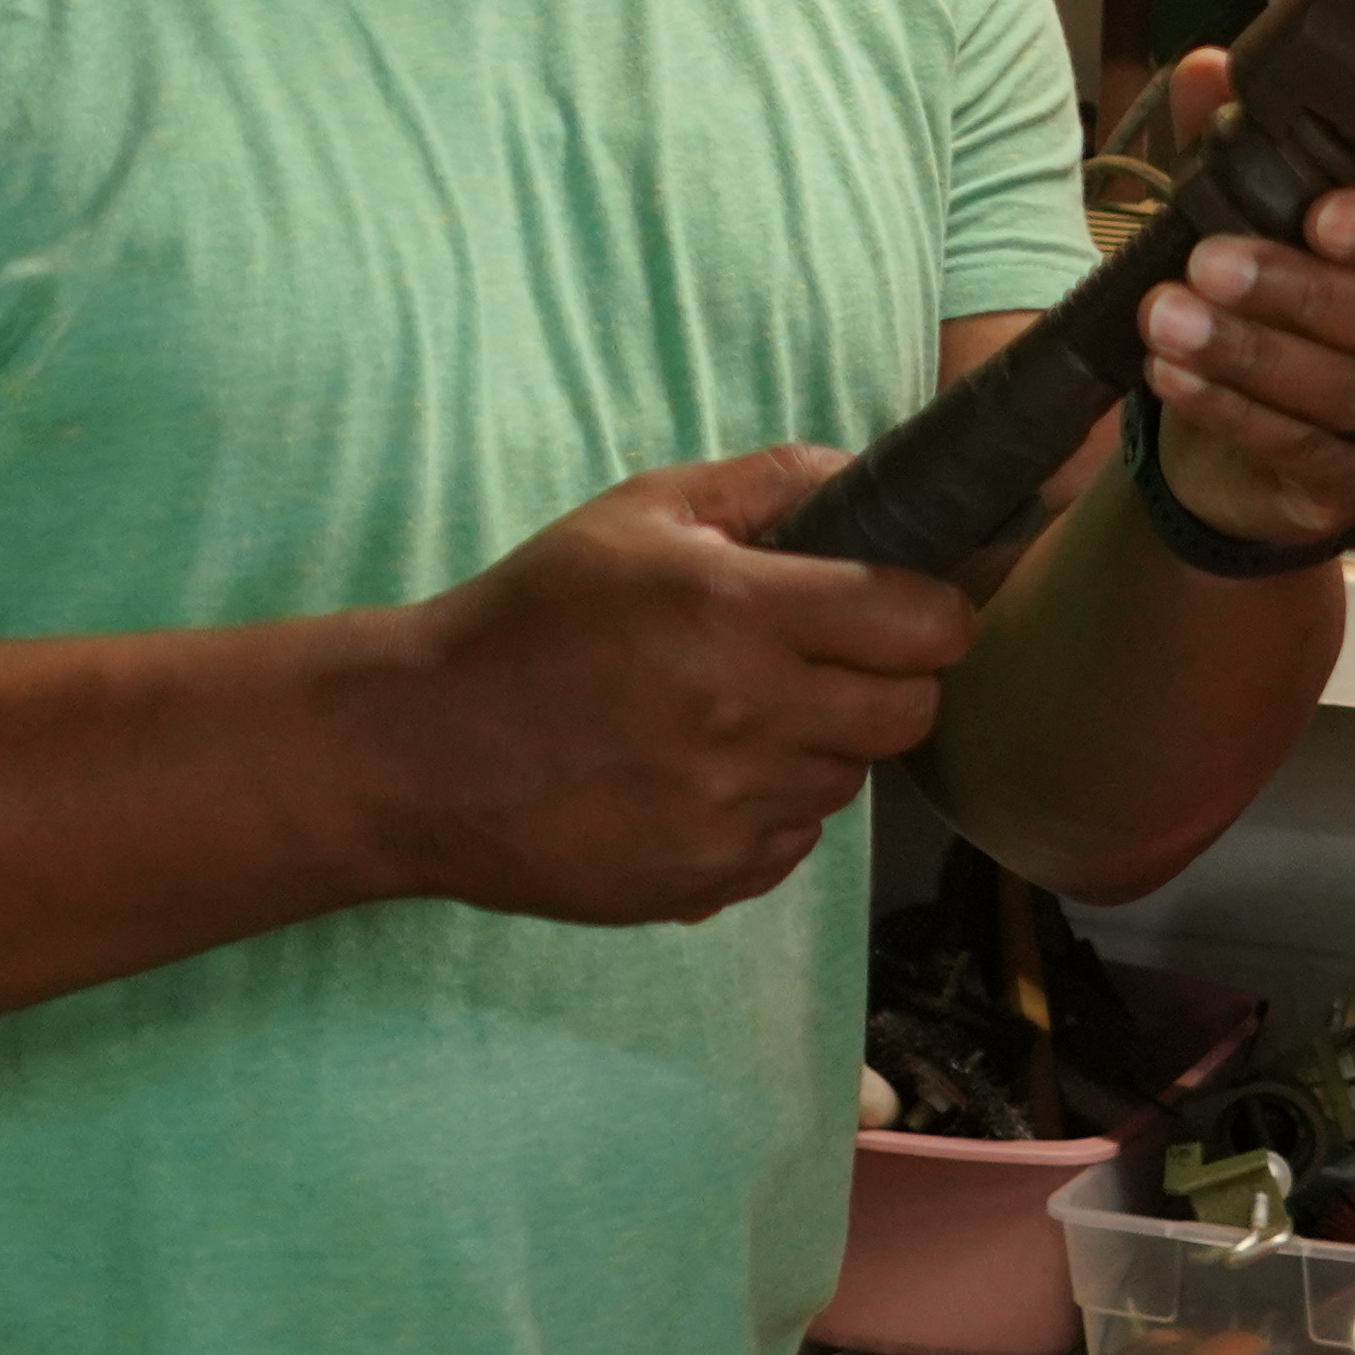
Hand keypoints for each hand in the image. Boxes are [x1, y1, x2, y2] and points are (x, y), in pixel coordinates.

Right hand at [383, 447, 974, 926]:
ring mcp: (729, 813)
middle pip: (912, 712)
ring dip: (820, 746)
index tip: (908, 607)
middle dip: (892, 680)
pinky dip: (768, 812)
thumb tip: (869, 473)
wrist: (422, 752)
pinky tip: (700, 778)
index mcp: (738, 613)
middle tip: (832, 662)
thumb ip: (768, 483)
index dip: (932, 612)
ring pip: (850, 780)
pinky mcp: (706, 882)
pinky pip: (792, 843)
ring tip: (739, 717)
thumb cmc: (530, 618)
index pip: (923, 625)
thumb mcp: (639, 513)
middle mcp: (748, 719)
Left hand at [1133, 48, 1354, 548]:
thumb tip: (1206, 68)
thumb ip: (1249, 140)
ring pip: (1351, 392)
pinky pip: (1305, 447)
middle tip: (1211, 264)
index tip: (1319, 216)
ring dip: (1251, 354)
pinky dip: (1231, 410)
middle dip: (1301, 293)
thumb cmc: (1304, 286)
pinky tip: (1173, 373)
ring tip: (1168, 318)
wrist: (1286, 420)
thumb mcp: (1277, 209)